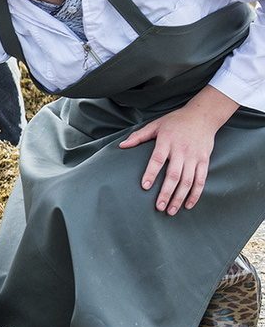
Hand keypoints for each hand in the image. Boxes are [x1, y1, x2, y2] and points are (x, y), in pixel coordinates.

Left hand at [118, 86, 237, 214]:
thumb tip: (121, 145)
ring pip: (188, 181)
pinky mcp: (204, 160)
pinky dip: (196, 194)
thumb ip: (139, 136)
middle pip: (174, 175)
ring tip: (171, 211)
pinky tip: (188, 205)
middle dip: (166, 193)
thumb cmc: (175, 121)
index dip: (151, 173)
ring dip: (180, 197)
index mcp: (167, 141)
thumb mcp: (156, 125)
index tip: (145, 187)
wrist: (203, 115)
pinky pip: (201, 180)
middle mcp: (181, 150)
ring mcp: (194, 157)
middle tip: (159, 207)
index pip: (157, 160)